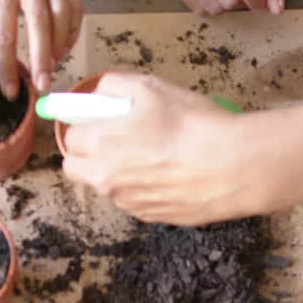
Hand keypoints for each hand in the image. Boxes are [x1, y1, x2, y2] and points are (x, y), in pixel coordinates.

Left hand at [0, 0, 83, 97]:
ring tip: (50, 70)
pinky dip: (70, 37)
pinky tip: (61, 50)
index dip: (7, 65)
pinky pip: (75, 16)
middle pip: (39, 28)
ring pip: (61, 22)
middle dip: (41, 61)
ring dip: (57, 50)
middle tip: (42, 86)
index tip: (9, 89)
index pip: (5, 34)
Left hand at [62, 73, 266, 225]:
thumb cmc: (192, 124)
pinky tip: (169, 174)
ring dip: (117, 172)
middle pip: (76, 169)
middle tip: (115, 140)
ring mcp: (127, 203)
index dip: (84, 126)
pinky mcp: (150, 217)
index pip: (69, 139)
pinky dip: (143, 189)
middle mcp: (106, 179)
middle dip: (88, 154)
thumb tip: (98, 92)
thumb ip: (114, 85)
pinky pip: (134, 201)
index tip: (99, 120)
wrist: (232, 167)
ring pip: (107, 186)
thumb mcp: (152, 87)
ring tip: (153, 156)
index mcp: (100, 144)